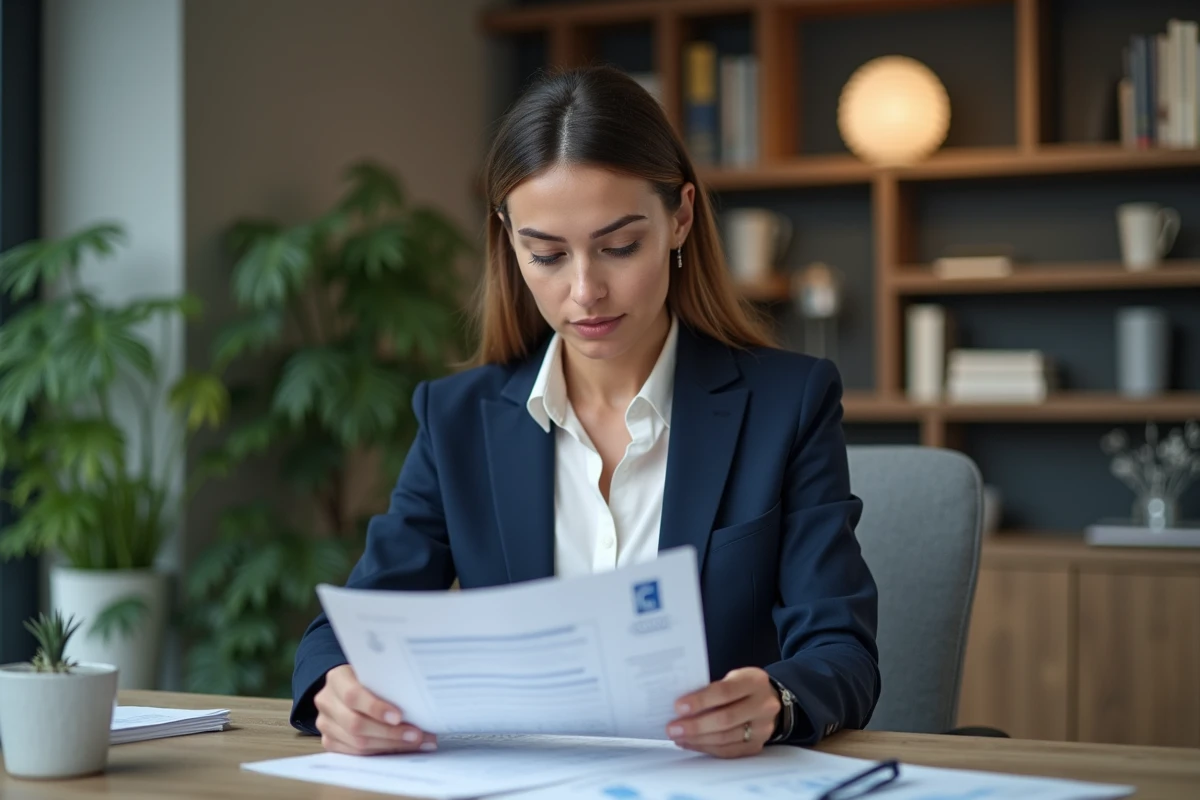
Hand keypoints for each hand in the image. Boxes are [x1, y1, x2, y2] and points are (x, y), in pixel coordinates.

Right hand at [314, 664, 437, 754]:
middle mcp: (327, 702)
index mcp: (337, 679)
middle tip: (417, 735)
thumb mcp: (373, 671)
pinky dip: (382, 752)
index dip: (376, 708)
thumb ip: (387, 681)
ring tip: (417, 743)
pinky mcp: (330, 741)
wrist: (345, 687)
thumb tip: (418, 699)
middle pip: (356, 724)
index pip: (353, 695)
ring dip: (391, 745)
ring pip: (357, 743)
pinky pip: (356, 754)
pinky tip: (402, 748)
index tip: (399, 716)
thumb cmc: (367, 677)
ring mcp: (326, 724)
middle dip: (390, 733)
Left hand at [666, 667, 780, 757]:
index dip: (701, 700)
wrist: (768, 701)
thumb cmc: (741, 687)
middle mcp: (763, 706)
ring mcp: (762, 728)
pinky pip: (728, 751)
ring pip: (726, 738)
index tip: (678, 707)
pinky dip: (706, 748)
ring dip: (697, 739)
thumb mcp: (732, 677)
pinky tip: (690, 743)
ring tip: (677, 737)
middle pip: (726, 719)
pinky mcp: (756, 746)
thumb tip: (681, 706)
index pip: (725, 692)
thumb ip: (712, 688)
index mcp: (755, 681)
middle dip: (695, 725)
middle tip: (672, 728)